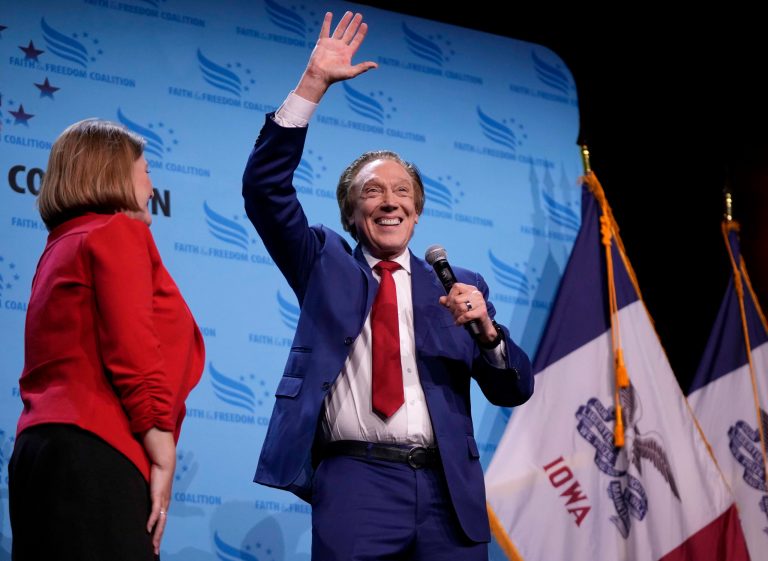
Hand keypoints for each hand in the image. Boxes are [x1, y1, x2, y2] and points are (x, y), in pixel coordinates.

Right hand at [142, 428, 175, 554]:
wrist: (165, 461)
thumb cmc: (158, 474)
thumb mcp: (152, 487)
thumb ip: (149, 494)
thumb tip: (143, 498)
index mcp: (164, 504)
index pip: (161, 522)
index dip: (158, 534)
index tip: (154, 545)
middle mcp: (165, 505)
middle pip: (162, 526)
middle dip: (158, 539)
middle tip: (154, 552)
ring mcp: (163, 501)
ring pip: (160, 522)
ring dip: (156, 535)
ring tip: (152, 546)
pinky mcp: (159, 496)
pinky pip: (155, 512)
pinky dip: (152, 521)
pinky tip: (148, 530)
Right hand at [295, 11, 377, 101]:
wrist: (319, 75)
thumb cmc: (335, 76)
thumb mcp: (351, 72)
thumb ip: (363, 67)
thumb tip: (375, 65)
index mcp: (347, 54)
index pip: (356, 40)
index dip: (361, 33)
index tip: (365, 25)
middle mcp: (340, 47)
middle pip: (349, 33)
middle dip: (354, 24)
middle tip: (359, 15)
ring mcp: (331, 44)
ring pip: (339, 29)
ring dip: (344, 21)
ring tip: (349, 13)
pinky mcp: (322, 42)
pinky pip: (325, 29)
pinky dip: (327, 22)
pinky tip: (330, 14)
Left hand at [439, 283, 496, 343]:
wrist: (483, 325)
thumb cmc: (469, 313)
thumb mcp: (457, 306)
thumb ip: (449, 302)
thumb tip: (441, 299)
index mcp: (470, 289)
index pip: (456, 286)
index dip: (450, 296)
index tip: (449, 304)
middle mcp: (476, 293)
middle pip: (456, 299)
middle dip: (452, 309)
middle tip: (454, 314)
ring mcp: (480, 302)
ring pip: (461, 307)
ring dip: (456, 315)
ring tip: (457, 318)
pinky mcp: (482, 311)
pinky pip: (466, 315)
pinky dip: (460, 320)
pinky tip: (459, 323)